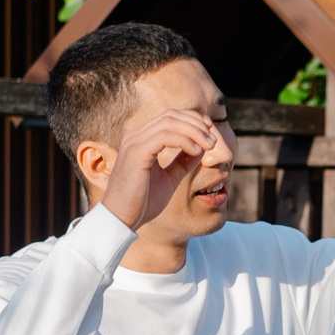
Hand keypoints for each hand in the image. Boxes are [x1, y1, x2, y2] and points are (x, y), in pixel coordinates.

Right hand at [101, 107, 223, 231]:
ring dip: (194, 131)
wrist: (122, 220)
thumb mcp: (169, 178)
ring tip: (210, 145)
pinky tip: (197, 151)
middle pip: (170, 115)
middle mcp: (135, 137)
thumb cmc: (142, 202)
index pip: (169, 117)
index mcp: (141, 140)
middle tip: (213, 140)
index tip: (210, 133)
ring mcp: (134, 143)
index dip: (192, 120)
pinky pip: (165, 137)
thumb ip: (183, 162)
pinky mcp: (136, 153)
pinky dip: (185, 141)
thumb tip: (201, 148)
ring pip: (169, 122)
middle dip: (196, 123)